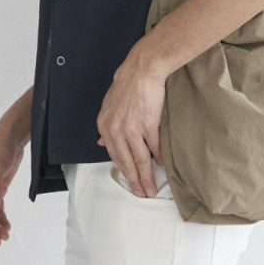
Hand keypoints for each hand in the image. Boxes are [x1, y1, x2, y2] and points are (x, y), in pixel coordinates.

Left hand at [96, 47, 166, 195]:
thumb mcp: (109, 106)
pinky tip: (161, 165)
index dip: (125, 173)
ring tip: (152, 188)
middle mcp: (116, 130)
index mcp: (105, 127)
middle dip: (136, 181)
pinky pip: (154, 147)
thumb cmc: (127, 86)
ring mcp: (132, 129)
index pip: (116, 157)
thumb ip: (107, 127)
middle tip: (143, 194)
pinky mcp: (148, 125)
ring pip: (140, 159)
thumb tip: (102, 143)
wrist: (142, 70)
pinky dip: (158, 158)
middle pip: (127, 163)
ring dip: (147, 176)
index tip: (132, 185)